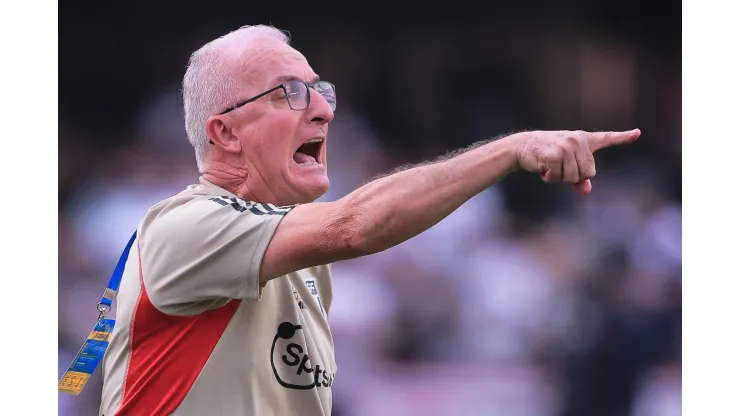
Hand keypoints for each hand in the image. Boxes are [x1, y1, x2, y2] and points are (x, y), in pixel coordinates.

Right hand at [512, 129, 640, 194]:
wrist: (522, 146)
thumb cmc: (545, 155)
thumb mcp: (565, 165)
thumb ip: (579, 178)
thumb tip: (586, 190)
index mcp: (583, 139)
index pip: (606, 138)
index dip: (623, 137)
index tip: (637, 133)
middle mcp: (578, 140)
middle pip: (588, 173)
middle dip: (573, 176)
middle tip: (558, 167)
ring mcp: (567, 146)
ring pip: (574, 177)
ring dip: (559, 178)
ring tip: (549, 166)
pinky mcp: (554, 154)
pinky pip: (558, 177)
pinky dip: (549, 177)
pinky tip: (542, 167)